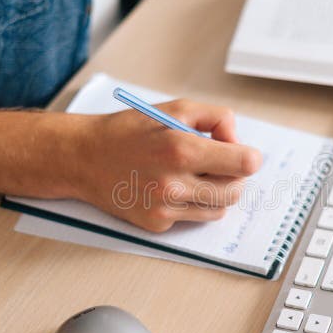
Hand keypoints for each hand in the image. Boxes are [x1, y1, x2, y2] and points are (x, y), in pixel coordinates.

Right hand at [70, 99, 261, 231]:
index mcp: (182, 149)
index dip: (247, 157)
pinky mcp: (157, 224)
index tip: (240, 154)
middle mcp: (174, 184)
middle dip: (233, 177)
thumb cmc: (130, 130)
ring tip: (196, 175)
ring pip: (218, 209)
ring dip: (216, 193)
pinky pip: (192, 218)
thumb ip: (216, 119)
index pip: (244, 164)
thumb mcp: (176, 108)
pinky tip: (170, 188)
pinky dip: (191, 204)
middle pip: (235, 191)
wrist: (85, 158)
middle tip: (218, 164)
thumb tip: (237, 141)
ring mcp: (165, 208)